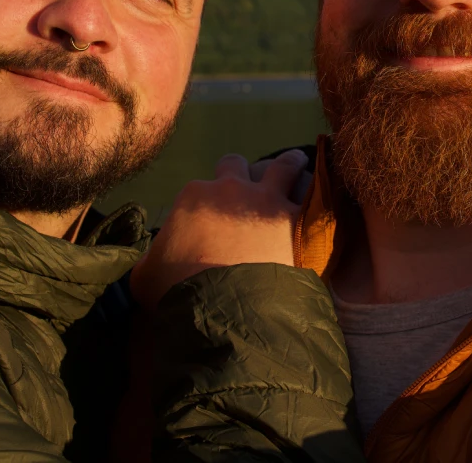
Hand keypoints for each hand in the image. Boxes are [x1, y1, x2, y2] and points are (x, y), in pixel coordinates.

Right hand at [130, 149, 308, 310]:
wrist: (223, 308)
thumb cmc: (177, 291)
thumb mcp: (146, 275)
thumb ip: (151, 258)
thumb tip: (154, 259)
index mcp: (194, 195)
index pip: (200, 187)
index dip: (206, 202)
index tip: (212, 217)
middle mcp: (232, 189)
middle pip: (237, 164)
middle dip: (242, 171)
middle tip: (250, 185)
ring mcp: (269, 201)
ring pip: (284, 165)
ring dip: (289, 164)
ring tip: (296, 163)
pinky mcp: (298, 221)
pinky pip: (316, 195)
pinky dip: (319, 193)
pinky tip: (325, 194)